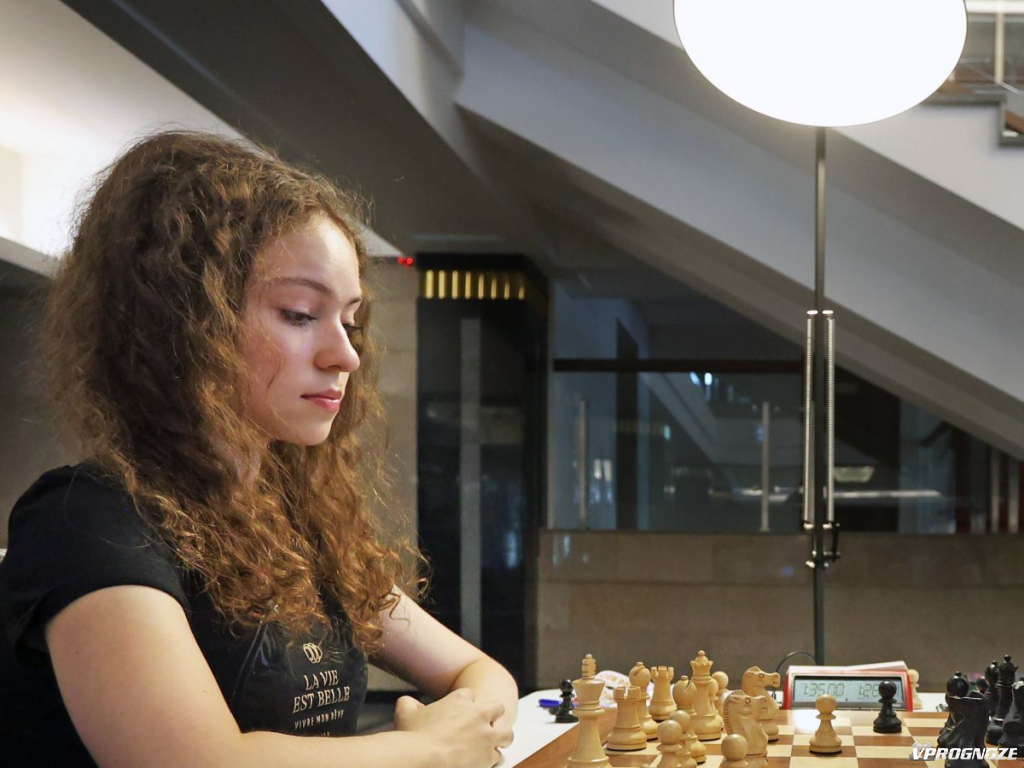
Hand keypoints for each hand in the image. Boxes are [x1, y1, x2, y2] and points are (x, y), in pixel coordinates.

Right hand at [394, 689, 512, 767]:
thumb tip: (407, 702)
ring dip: (500, 739)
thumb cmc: (413, 736)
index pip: (469, 694)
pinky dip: (492, 760)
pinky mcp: (489, 758)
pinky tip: (484, 762)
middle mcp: (478, 716)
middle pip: (497, 708)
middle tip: (484, 724)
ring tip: (492, 744)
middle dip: (493, 715)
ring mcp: (486, 738)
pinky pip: (499, 758)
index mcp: (460, 701)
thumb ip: (407, 703)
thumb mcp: (405, 713)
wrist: (424, 759)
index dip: (464, 702)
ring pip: (506, 734)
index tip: (457, 711)